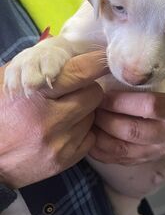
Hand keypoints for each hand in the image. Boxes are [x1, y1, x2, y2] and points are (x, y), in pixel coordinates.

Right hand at [0, 52, 106, 188]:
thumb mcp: (8, 82)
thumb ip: (35, 66)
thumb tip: (69, 54)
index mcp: (35, 93)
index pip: (80, 73)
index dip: (97, 63)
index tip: (105, 59)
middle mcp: (51, 119)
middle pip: (94, 94)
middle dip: (86, 89)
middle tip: (71, 92)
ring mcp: (59, 142)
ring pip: (92, 116)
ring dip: (82, 113)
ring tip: (59, 115)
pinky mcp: (65, 160)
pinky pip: (89, 138)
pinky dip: (80, 133)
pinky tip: (61, 132)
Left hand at [90, 59, 164, 164]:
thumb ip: (163, 61)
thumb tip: (136, 47)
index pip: (153, 106)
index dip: (124, 100)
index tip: (104, 90)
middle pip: (132, 130)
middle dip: (105, 116)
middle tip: (87, 102)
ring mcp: (157, 151)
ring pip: (121, 148)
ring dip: (99, 133)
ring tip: (85, 117)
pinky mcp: (144, 160)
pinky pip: (117, 159)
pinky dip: (98, 149)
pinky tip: (88, 134)